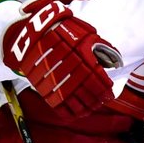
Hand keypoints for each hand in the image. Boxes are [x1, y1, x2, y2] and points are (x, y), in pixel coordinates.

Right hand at [1, 0, 121, 116]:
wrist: (29, 31)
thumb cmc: (59, 29)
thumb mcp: (82, 31)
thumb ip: (98, 45)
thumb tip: (114, 60)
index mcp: (79, 53)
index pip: (96, 78)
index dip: (104, 89)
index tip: (110, 94)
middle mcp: (67, 67)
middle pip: (85, 90)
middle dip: (96, 99)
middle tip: (102, 102)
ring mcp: (53, 77)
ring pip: (72, 99)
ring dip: (84, 106)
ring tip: (92, 108)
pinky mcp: (41, 84)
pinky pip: (56, 103)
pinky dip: (68, 111)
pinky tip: (77, 112)